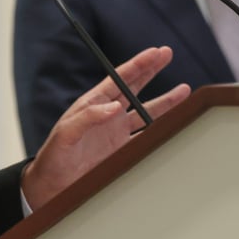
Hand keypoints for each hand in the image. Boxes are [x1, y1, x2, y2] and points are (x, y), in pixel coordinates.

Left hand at [21, 46, 189, 209]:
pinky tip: (174, 125)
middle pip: (135, 87)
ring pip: (147, 112)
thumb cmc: (53, 157)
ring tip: (184, 90)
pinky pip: (146, 137)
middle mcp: (108, 115)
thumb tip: (114, 106)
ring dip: (165, 102)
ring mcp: (117, 133)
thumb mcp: (65, 134)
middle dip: (152, 70)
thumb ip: (88, 117)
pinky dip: (161, 131)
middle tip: (167, 53)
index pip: (120, 78)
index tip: (155, 52)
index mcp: (94, 104)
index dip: (139, 64)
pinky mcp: (122, 151)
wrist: (53, 187)